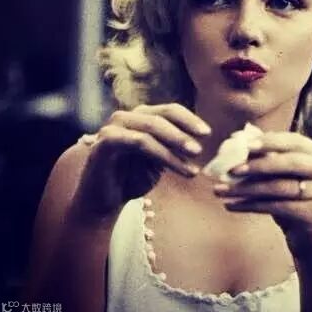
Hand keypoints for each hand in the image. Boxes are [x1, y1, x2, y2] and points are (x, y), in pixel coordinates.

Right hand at [74, 103, 210, 219]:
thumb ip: (174, 146)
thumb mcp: (160, 160)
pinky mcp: (104, 141)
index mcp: (141, 116)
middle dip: (184, 132)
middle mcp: (126, 116)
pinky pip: (137, 142)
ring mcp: (113, 127)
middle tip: (200, 150)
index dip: (190, 119)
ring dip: (174, 146)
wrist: (104, 202)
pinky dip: (159, 153)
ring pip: (150, 128)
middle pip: (161, 116)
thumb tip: (201, 140)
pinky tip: (175, 168)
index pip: (170, 110)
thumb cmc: (133, 178)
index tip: (207, 133)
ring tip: (192, 167)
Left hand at [213, 131, 311, 261]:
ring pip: (280, 186)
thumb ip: (268, 158)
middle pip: (290, 162)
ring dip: (247, 188)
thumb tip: (238, 139)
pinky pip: (278, 207)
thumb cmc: (295, 204)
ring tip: (222, 190)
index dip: (269, 141)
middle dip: (257, 164)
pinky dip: (251, 205)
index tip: (244, 144)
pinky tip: (232, 206)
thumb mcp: (283, 178)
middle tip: (231, 169)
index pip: (294, 141)